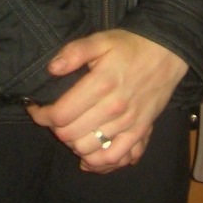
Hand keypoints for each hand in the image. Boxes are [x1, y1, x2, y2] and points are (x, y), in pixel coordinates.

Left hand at [27, 30, 187, 171]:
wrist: (167, 53)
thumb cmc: (130, 46)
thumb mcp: (101, 39)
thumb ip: (74, 52)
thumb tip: (52, 69)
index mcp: (101, 84)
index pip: (60, 114)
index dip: (41, 115)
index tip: (35, 108)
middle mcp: (114, 109)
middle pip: (70, 136)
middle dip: (55, 129)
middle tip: (54, 117)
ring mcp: (128, 124)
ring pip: (89, 151)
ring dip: (73, 145)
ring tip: (70, 132)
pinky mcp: (140, 133)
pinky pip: (115, 160)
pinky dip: (98, 163)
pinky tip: (89, 155)